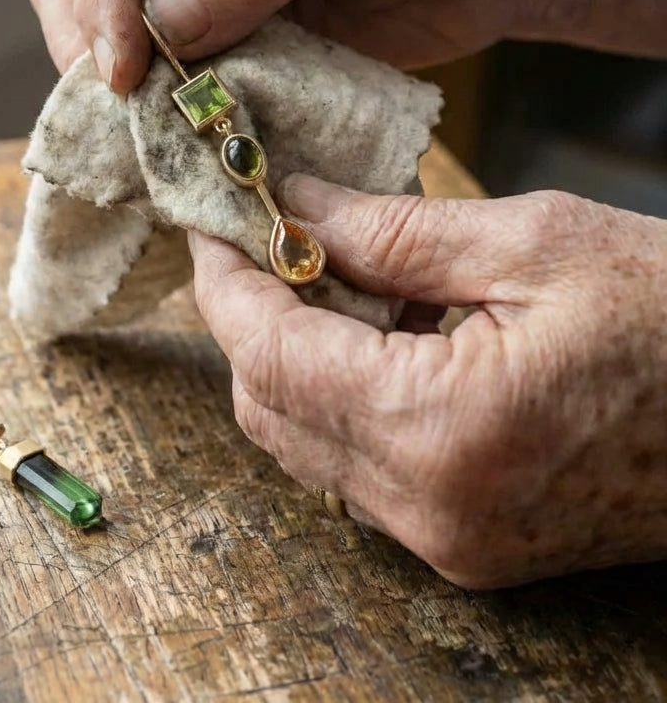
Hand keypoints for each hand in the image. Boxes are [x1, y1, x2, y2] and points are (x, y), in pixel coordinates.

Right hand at [27, 0, 546, 90]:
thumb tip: (158, 28)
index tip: (120, 65)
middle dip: (91, 35)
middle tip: (120, 106)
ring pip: (117, 22)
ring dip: (124, 79)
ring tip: (147, 128)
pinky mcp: (233, 23)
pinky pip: (176, 66)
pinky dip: (171, 103)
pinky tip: (182, 132)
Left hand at [189, 175, 666, 587]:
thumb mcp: (536, 242)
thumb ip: (392, 231)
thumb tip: (293, 206)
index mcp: (444, 431)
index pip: (270, 355)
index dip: (226, 281)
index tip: (212, 223)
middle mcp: (431, 509)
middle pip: (270, 408)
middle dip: (252, 317)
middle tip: (267, 238)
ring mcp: (448, 541)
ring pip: (305, 442)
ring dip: (296, 355)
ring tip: (335, 275)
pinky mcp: (467, 543)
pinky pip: (358, 467)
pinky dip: (343, 396)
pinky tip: (383, 334)